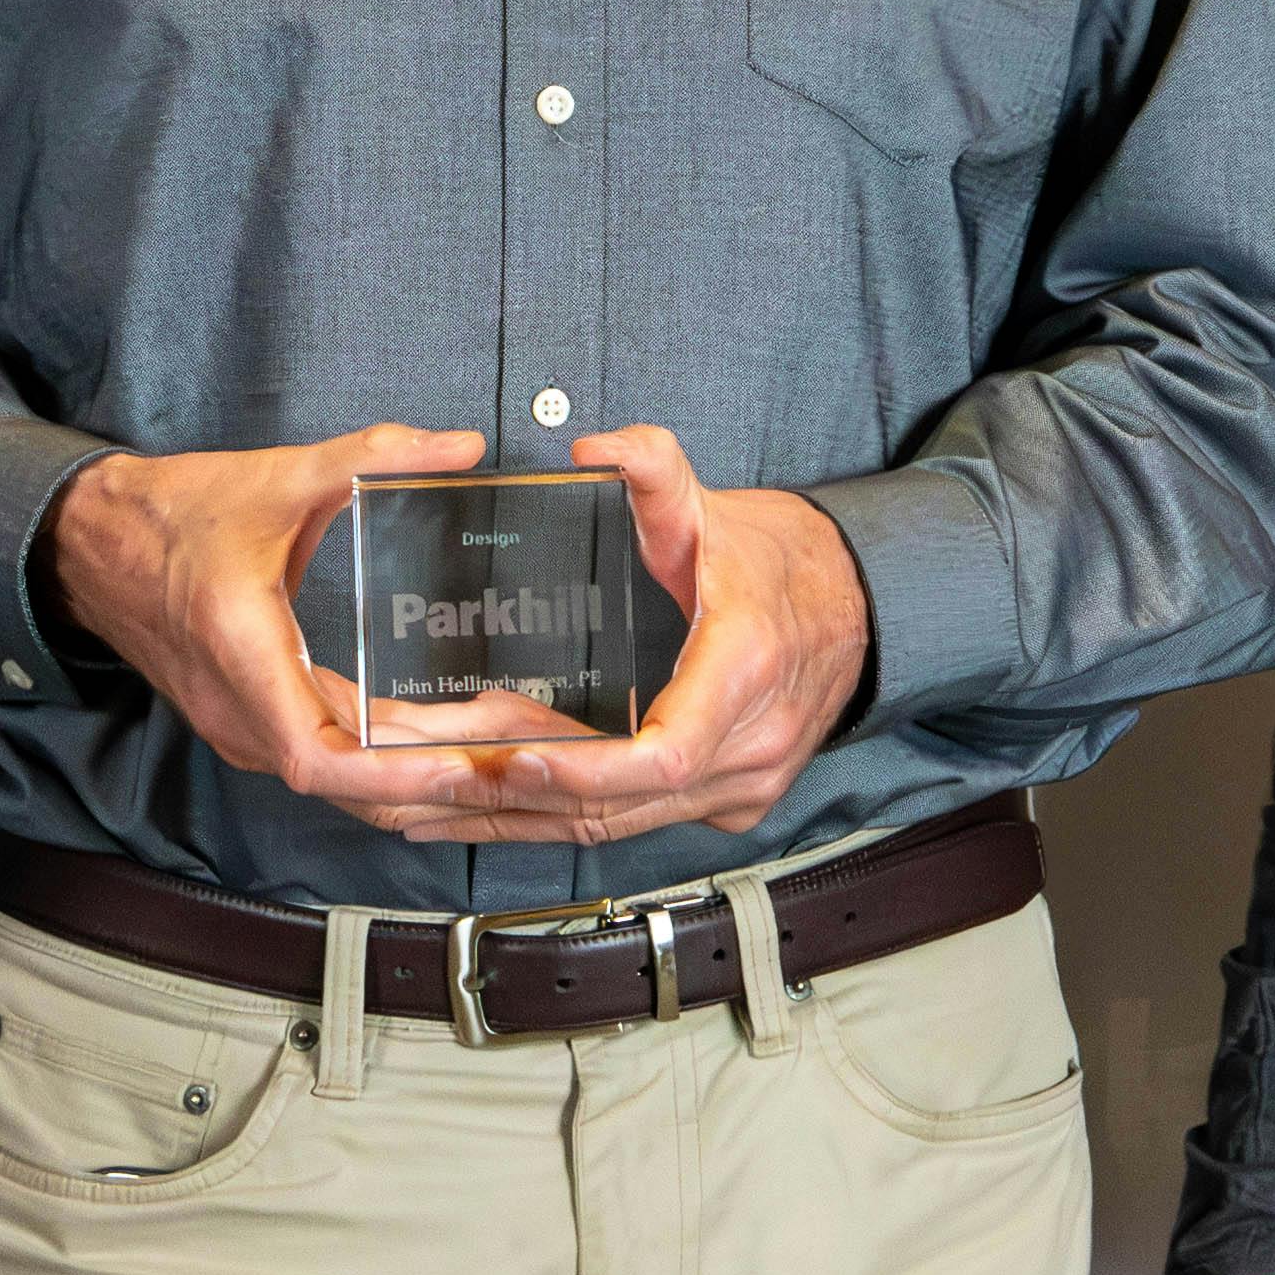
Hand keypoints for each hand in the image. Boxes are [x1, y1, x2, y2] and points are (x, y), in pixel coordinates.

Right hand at [44, 421, 585, 824]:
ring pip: (343, 785)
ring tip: (505, 773)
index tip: (457, 769)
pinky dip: (389, 766)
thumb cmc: (171, 518)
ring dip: (419, 784)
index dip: (392, 773)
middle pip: (348, 787)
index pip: (318, 757)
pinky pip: (329, 764)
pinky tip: (449, 753)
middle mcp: (240, 712)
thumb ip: (368, 458)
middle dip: (437, 788)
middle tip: (523, 780)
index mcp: (241, 657)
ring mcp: (244, 726)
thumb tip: (457, 446)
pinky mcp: (253, 722)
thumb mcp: (276, 477)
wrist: (93, 543)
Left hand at [417, 426, 869, 847]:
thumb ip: (653, 468)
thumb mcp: (714, 507)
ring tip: (425, 801)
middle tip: (421, 776)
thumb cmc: (777, 564)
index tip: (514, 757)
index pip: (664, 754)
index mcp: (746, 671)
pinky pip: (629, 825)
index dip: (583, 766)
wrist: (854, 607)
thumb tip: (594, 448)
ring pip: (614, 826)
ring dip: (516, 819)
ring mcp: (740, 787)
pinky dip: (552, 819)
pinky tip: (481, 809)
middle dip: (511, 797)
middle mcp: (749, 747)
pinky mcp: (725, 805)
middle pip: (617, 803)